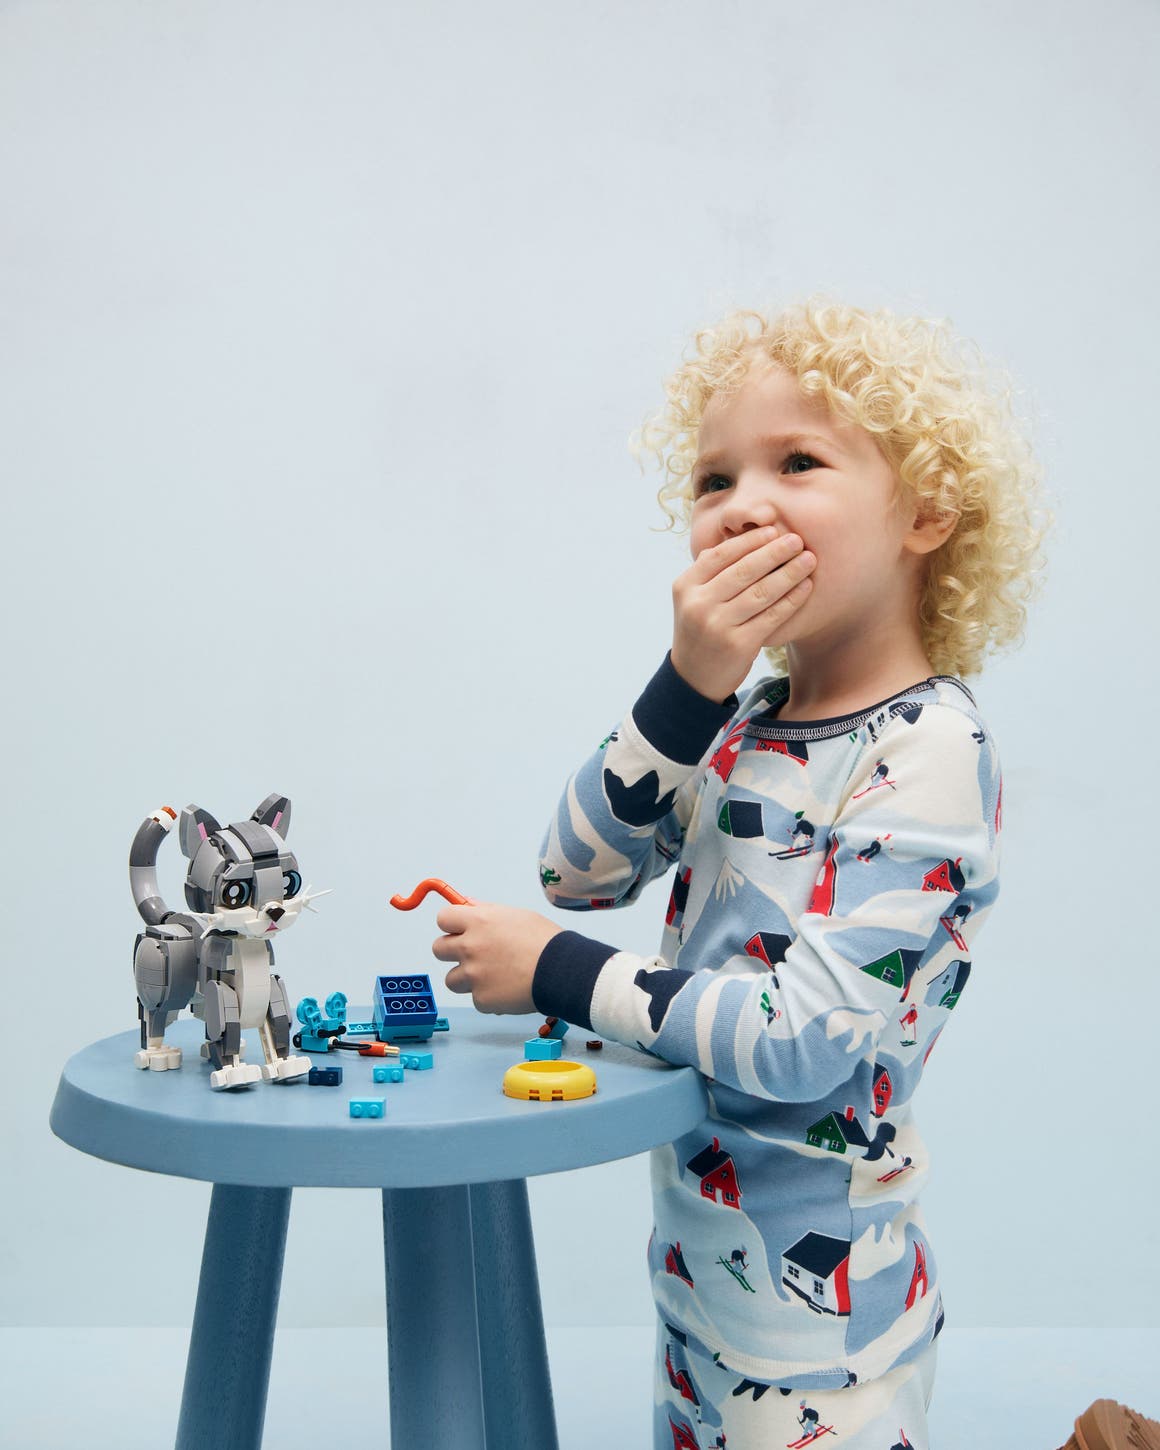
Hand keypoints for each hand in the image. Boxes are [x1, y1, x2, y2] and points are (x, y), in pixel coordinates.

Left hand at [432, 901, 561, 1014]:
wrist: (562, 972)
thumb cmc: (545, 941)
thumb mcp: (517, 916)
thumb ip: (487, 912)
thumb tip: (468, 906)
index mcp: (477, 922)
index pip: (443, 918)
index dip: (452, 924)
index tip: (460, 929)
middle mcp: (470, 947)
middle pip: (438, 949)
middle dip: (453, 951)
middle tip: (473, 954)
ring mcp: (473, 975)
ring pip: (452, 979)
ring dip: (468, 978)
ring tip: (494, 976)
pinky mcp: (481, 1000)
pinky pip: (476, 998)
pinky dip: (488, 996)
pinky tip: (508, 990)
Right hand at [670, 526, 814, 700]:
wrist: (693, 678)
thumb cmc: (700, 629)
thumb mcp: (692, 598)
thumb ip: (710, 570)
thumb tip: (740, 537)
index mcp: (685, 585)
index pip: (721, 554)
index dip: (750, 541)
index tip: (774, 530)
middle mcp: (698, 604)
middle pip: (743, 571)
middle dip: (774, 552)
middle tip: (797, 540)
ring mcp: (717, 625)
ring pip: (761, 592)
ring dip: (789, 573)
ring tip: (808, 560)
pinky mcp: (738, 645)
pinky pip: (771, 616)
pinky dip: (791, 600)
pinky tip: (805, 588)